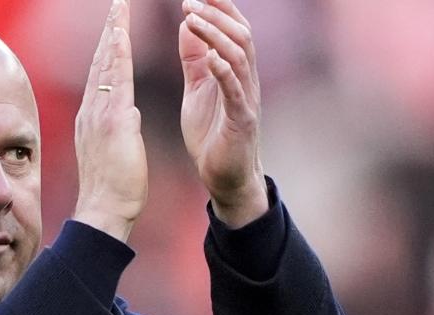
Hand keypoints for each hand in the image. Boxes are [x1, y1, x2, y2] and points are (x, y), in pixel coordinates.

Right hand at [72, 0, 147, 243]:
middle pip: (101, 61)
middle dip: (110, 30)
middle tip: (117, 3)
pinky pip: (114, 81)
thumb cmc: (114, 189)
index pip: (103, 73)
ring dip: (113, 33)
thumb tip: (131, 113)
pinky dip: (117, 56)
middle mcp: (92, 110)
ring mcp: (98, 114)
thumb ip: (123, 127)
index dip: (110, 47)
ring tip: (119, 7)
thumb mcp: (119, 150)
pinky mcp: (111, 122)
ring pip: (106, 64)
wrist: (104, 211)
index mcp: (94, 117)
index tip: (116, 24)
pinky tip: (121, 34)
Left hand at [178, 0, 267, 227]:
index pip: (233, 28)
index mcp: (235, 70)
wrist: (224, 177)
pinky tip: (210, 57)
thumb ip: (194, 58)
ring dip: (216, 35)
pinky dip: (224, 71)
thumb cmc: (211, 134)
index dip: (218, 7)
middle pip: (241, 35)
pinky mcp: (242, 120)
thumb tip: (187, 23)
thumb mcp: (197, 88)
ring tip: (194, 20)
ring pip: (240, 56)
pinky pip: (236, 91)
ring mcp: (247, 99)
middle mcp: (246, 79)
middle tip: (189, 1)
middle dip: (216, 14)